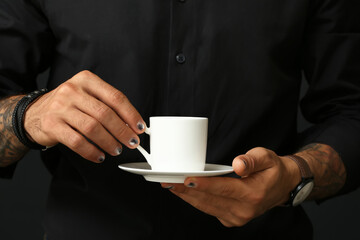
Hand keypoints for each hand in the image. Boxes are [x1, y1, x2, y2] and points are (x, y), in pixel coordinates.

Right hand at [24, 70, 145, 162]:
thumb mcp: (86, 96)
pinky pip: (77, 142)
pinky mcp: (51, 125)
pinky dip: (92, 151)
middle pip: (105, 114)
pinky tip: (99, 156)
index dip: (131, 114)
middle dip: (122, 131)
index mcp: (86, 80)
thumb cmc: (68, 105)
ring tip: (116, 150)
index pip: (115, 97)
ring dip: (109, 142)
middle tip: (131, 142)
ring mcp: (60, 107)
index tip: (140, 128)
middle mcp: (72, 90)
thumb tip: (131, 125)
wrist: (34, 113)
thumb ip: (107, 105)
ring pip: (92, 128)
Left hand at [161, 147, 300, 226]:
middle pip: (209, 200)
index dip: (203, 184)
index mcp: (253, 194)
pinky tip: (185, 192)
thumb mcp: (267, 157)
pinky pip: (209, 210)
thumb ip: (252, 160)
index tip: (186, 178)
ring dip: (187, 196)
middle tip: (168, 180)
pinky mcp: (231, 220)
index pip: (223, 189)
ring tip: (171, 186)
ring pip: (206, 207)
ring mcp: (237, 218)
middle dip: (187, 190)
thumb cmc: (272, 169)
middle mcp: (244, 210)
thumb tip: (238, 165)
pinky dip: (196, 201)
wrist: (281, 186)